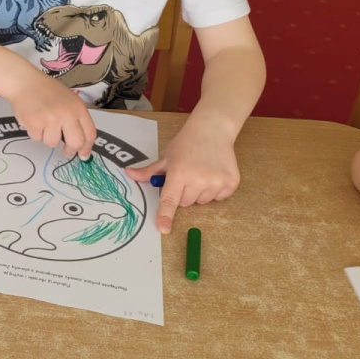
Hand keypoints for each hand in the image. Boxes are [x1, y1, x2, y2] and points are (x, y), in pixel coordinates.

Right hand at [4, 72, 96, 159]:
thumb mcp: (69, 101)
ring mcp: (50, 119)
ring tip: (42, 122)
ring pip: (52, 143)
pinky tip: (33, 119)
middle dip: (70, 151)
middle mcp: (66, 114)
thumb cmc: (47, 91)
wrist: (25, 82)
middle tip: (66, 152)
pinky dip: (34, 132)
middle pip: (75, 143)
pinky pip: (37, 138)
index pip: (89, 133)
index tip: (83, 155)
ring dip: (47, 137)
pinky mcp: (34, 123)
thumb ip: (76, 119)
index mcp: (78, 108)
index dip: (87, 147)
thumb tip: (81, 145)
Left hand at [126, 117, 240, 233]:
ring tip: (202, 172)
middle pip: (185, 203)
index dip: (165, 215)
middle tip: (188, 175)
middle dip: (183, 193)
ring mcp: (217, 182)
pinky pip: (219, 198)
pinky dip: (215, 190)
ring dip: (199, 192)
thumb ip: (149, 172)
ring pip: (202, 202)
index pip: (170, 199)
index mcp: (179, 173)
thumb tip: (129, 174)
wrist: (212, 130)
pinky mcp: (231, 183)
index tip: (164, 228)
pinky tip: (214, 173)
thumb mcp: (166, 157)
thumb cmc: (186, 144)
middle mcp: (199, 179)